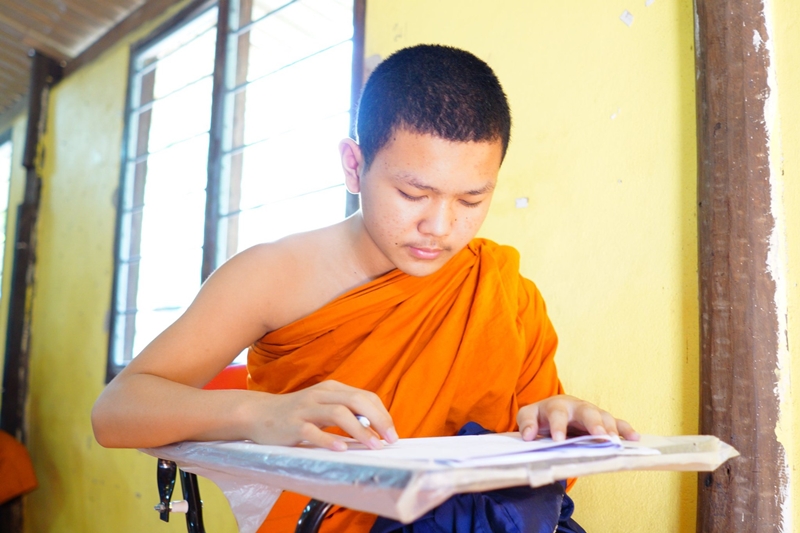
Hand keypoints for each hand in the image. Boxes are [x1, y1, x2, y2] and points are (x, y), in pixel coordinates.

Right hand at [250, 380, 398, 450]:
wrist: (258, 414)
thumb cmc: (296, 413)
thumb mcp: (323, 406)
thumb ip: (346, 412)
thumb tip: (376, 429)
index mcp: (332, 389)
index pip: (365, 396)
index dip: (382, 414)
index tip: (392, 433)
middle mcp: (321, 394)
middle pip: (356, 400)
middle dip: (377, 419)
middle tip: (389, 439)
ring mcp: (306, 408)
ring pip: (338, 413)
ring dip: (359, 430)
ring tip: (372, 445)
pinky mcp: (292, 425)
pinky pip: (312, 431)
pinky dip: (328, 440)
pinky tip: (341, 449)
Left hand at [517, 394, 638, 441]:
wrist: (553, 411)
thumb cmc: (541, 416)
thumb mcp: (528, 416)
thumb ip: (526, 423)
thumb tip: (528, 436)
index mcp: (557, 405)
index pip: (557, 414)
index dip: (558, 426)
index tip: (558, 440)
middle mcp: (577, 406)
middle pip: (587, 412)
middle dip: (593, 423)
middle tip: (599, 436)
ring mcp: (592, 413)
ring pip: (603, 417)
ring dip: (610, 428)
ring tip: (615, 441)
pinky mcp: (603, 421)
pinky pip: (616, 423)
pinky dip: (625, 430)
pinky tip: (634, 438)